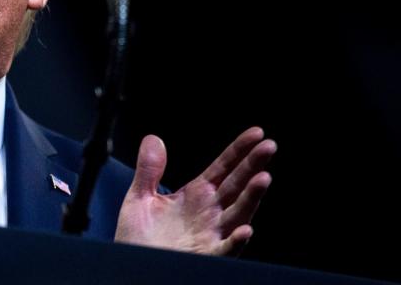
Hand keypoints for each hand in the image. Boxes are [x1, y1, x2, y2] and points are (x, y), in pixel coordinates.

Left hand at [114, 127, 275, 255]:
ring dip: (252, 197)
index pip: (223, 168)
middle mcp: (209, 213)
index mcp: (196, 195)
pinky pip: (225, 249)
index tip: (256, 133)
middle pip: (236, 185)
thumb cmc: (137, 238)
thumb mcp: (139, 198)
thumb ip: (149, 170)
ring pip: (238, 213)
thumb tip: (153, 138)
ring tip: (264, 177)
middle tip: (270, 146)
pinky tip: (246, 229)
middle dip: (253, 165)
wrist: (130, 267)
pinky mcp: (206, 256)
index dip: (239, 151)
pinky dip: (236, 240)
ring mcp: (211, 234)